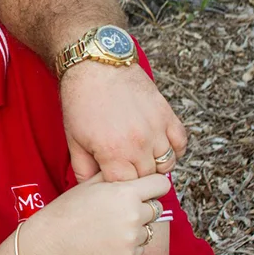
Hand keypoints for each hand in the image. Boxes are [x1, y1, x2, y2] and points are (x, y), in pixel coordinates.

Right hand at [24, 172, 170, 254]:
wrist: (53, 239)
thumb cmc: (69, 208)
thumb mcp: (90, 183)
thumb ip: (116, 174)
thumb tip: (134, 166)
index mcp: (125, 192)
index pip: (161, 184)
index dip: (153, 184)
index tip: (145, 188)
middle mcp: (133, 214)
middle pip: (157, 206)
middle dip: (143, 205)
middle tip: (119, 208)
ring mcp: (132, 237)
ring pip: (149, 227)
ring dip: (136, 226)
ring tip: (110, 225)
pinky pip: (141, 246)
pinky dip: (129, 243)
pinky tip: (108, 238)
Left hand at [59, 62, 187, 181]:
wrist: (94, 66)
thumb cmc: (80, 101)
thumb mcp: (73, 139)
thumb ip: (82, 169)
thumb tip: (91, 189)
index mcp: (112, 153)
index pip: (126, 186)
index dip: (118, 184)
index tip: (112, 177)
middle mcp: (138, 144)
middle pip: (147, 177)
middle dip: (135, 175)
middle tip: (123, 165)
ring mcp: (155, 129)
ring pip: (166, 164)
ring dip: (155, 164)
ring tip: (139, 156)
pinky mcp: (166, 114)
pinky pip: (180, 143)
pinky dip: (173, 149)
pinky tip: (157, 145)